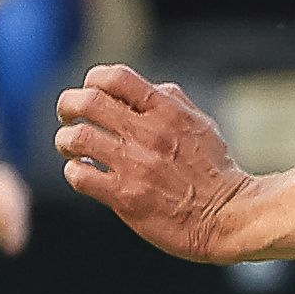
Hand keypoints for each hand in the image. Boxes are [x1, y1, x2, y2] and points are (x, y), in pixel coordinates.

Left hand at [55, 62, 251, 262]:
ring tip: (70, 148)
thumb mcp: (202, 125)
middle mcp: (149, 134)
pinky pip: (80, 176)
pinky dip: (74, 171)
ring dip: (65, 141)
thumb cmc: (215, 171)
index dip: (93, 80)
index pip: (115, 77)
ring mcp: (136, 166)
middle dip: (68, 106)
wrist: (229, 216)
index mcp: (168, 111)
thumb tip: (144, 88)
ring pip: (76, 138)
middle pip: (87, 102)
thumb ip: (171, 103)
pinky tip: (83, 172)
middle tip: (67, 116)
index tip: (90, 92)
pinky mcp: (125, 197)